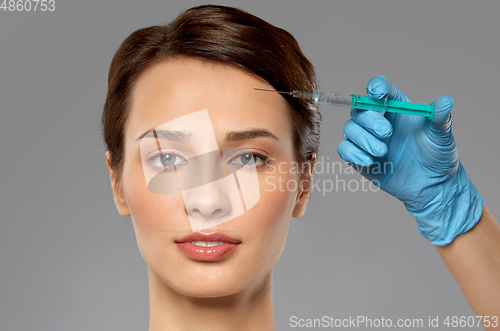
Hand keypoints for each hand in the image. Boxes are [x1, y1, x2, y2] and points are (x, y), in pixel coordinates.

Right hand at [338, 75, 483, 244]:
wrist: (431, 185)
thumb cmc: (436, 155)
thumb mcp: (440, 135)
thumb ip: (440, 117)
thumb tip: (446, 101)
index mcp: (396, 106)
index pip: (379, 89)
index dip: (375, 87)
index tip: (379, 94)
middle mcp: (377, 119)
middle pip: (359, 108)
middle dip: (370, 120)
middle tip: (387, 133)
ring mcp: (366, 138)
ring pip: (350, 129)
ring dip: (364, 139)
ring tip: (383, 152)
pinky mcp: (358, 156)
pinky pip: (344, 149)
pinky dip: (354, 154)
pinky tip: (370, 161)